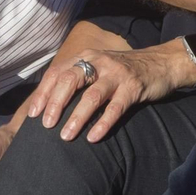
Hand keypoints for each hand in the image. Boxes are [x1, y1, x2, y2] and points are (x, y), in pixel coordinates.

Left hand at [25, 46, 190, 143]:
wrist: (162, 63)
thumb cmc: (123, 71)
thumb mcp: (99, 67)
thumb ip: (78, 79)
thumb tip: (47, 104)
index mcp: (87, 57)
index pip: (58, 72)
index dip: (43, 93)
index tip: (33, 115)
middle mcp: (100, 62)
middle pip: (71, 80)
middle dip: (56, 103)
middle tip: (46, 126)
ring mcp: (117, 74)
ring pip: (92, 95)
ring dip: (77, 117)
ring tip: (66, 136)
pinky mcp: (133, 87)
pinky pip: (116, 107)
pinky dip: (103, 123)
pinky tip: (94, 137)